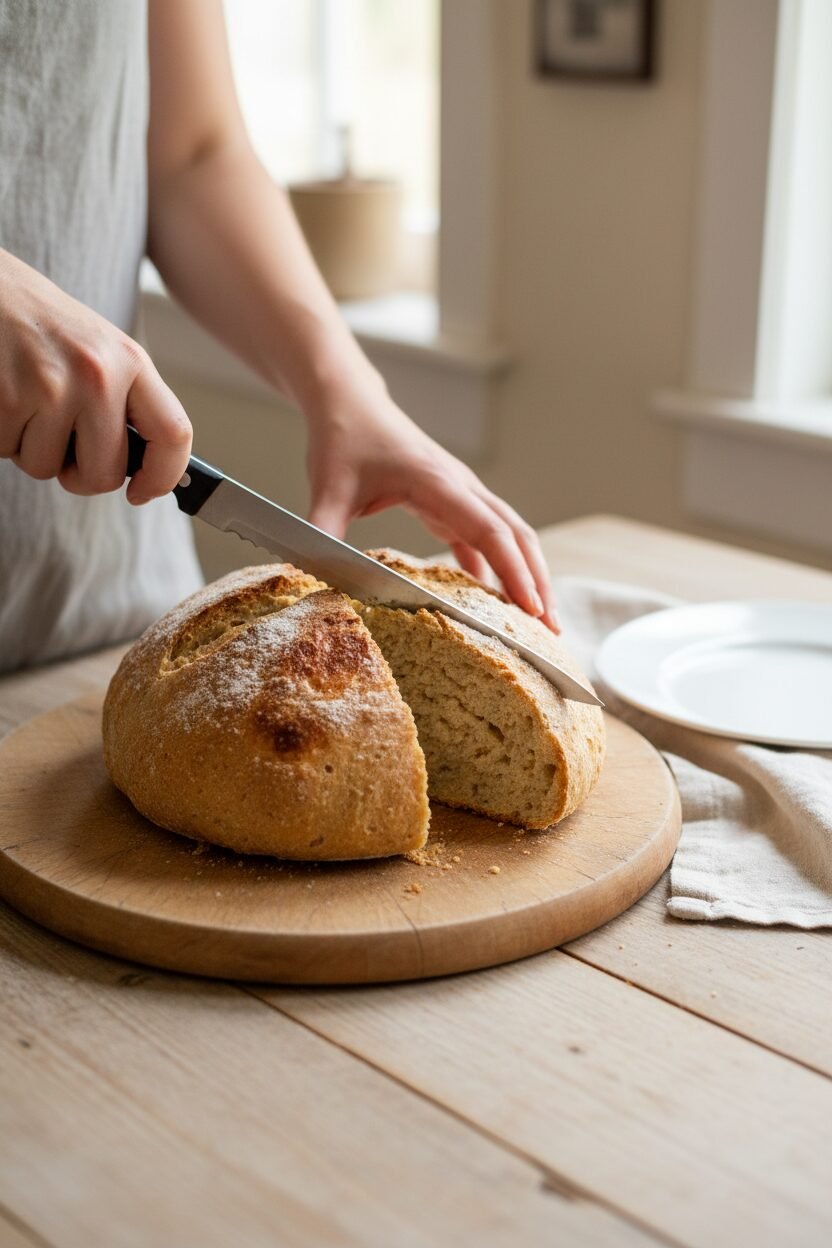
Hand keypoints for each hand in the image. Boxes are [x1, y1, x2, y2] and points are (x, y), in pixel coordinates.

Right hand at [0, 249, 191, 502]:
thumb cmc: (36, 322)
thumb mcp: (96, 348)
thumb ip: (121, 400)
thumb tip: (142, 468)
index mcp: (129, 360)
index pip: (174, 434)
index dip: (163, 476)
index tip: (142, 492)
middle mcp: (97, 374)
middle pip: (105, 474)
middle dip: (78, 474)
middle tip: (59, 443)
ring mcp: (51, 387)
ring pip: (46, 467)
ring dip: (29, 447)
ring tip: (22, 399)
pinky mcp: (8, 399)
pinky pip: (7, 451)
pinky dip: (0, 435)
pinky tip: (1, 396)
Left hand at [305, 382, 559, 631]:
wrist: (351, 405)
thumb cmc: (344, 440)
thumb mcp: (328, 488)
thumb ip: (321, 530)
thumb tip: (307, 573)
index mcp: (437, 482)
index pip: (488, 530)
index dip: (512, 570)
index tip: (530, 607)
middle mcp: (460, 487)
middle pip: (516, 535)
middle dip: (537, 581)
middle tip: (550, 629)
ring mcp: (461, 494)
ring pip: (510, 536)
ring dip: (527, 575)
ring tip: (539, 620)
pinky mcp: (452, 502)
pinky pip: (484, 539)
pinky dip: (497, 569)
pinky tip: (498, 602)